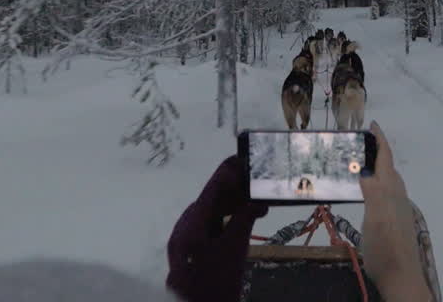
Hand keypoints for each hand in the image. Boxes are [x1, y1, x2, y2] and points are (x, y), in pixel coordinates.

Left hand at [166, 155, 268, 301]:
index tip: (246, 159)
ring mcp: (184, 239)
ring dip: (232, 206)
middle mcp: (184, 226)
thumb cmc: (217, 282)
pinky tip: (240, 221)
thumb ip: (244, 218)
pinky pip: (207, 226)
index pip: (212, 188)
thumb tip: (256, 197)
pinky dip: (225, 220)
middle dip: (236, 190)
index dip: (229, 171)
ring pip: (210, 213)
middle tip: (259, 184)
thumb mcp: (235, 249)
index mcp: (192, 223)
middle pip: (211, 199)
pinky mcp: (187, 249)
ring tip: (257, 205)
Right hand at [358, 121, 432, 301]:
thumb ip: (372, 191)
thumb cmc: (386, 247)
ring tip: (360, 162)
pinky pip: (384, 193)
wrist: (401, 277)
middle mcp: (396, 197)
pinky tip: (367, 193)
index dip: (380, 141)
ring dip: (377, 168)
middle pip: (388, 168)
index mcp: (390, 191)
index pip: (386, 160)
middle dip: (377, 151)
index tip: (372, 124)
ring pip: (388, 181)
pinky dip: (375, 184)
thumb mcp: (375, 218)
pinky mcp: (393, 222)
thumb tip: (363, 167)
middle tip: (360, 142)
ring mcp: (396, 210)